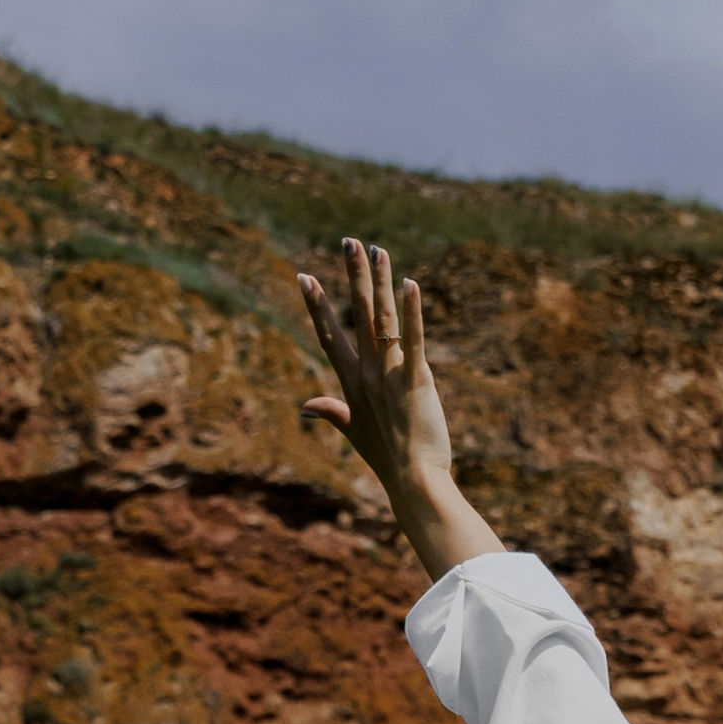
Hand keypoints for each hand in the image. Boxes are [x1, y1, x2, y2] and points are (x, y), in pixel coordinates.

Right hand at [296, 241, 502, 578]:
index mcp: (350, 383)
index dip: (318, 305)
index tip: (306, 276)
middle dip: (352, 276)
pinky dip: (412, 313)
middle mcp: (366, 374)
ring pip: (383, 320)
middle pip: (357, 315)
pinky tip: (410, 284)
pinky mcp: (416, 382)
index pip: (329, 335)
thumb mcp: (354, 433)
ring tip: (378, 249)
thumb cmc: (387, 459)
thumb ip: (331, 412)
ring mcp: (389, 377)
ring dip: (379, 282)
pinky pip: (413, 341)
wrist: (413, 482)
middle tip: (349, 241)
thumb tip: (306, 405)